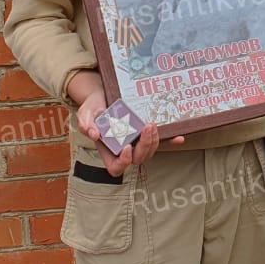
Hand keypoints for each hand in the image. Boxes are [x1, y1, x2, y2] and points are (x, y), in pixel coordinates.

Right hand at [69, 71, 183, 176]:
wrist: (103, 96)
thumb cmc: (92, 108)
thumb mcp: (85, 113)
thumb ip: (86, 123)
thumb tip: (93, 133)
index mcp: (108, 150)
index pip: (116, 168)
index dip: (123, 162)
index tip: (127, 147)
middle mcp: (124, 150)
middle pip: (138, 159)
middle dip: (145, 146)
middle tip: (146, 127)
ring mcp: (136, 142)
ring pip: (149, 152)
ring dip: (154, 141)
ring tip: (152, 124)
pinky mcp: (145, 134)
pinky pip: (161, 142)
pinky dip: (170, 141)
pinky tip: (179, 138)